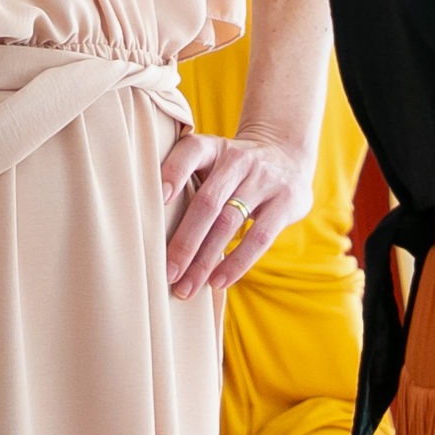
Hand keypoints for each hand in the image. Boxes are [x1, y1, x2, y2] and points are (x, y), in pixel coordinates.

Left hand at [159, 129, 315, 299]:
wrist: (287, 155)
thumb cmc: (233, 169)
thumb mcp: (214, 160)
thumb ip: (187, 179)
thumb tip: (146, 225)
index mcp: (214, 147)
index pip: (191, 151)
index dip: (173, 172)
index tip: (157, 200)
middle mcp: (238, 160)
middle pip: (207, 202)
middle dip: (184, 242)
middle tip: (166, 273)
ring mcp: (265, 180)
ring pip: (229, 223)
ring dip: (205, 260)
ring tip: (187, 287)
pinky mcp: (286, 202)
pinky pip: (259, 237)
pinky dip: (236, 262)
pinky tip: (218, 281)